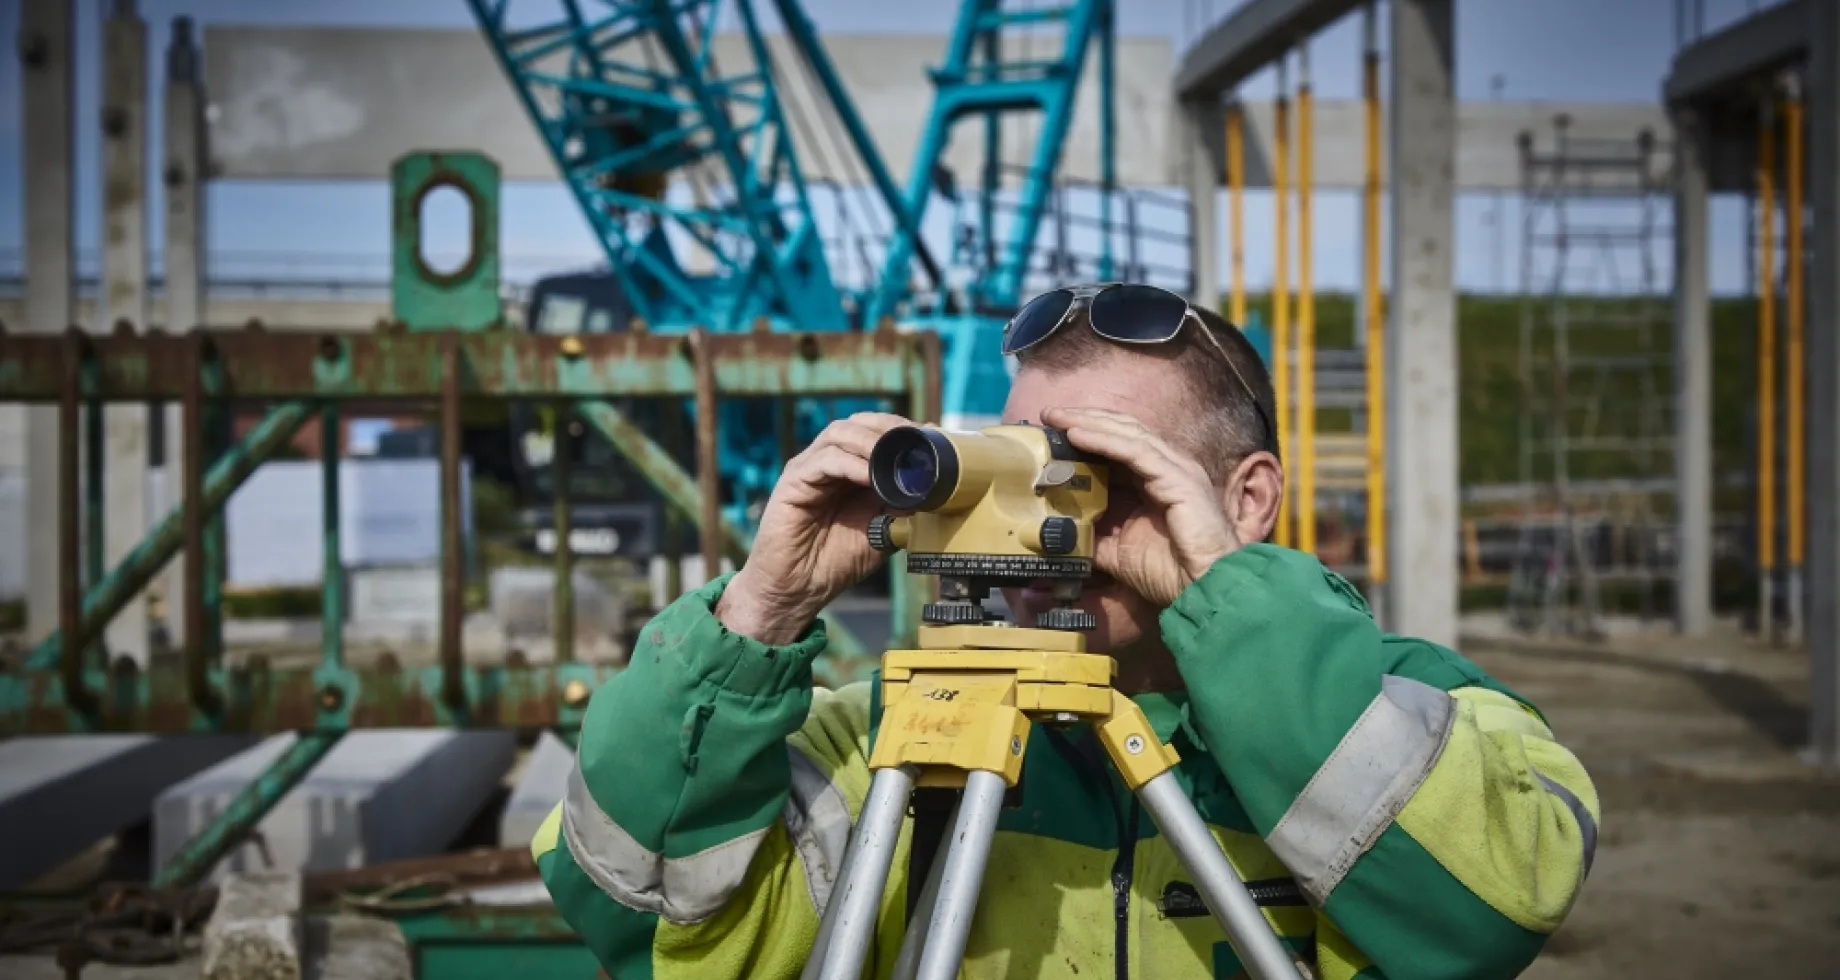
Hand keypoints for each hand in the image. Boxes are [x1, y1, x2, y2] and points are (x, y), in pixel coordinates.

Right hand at [716, 412, 912, 643]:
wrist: (800, 588)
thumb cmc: (836, 560)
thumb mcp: (883, 530)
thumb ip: (904, 506)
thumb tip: (934, 485)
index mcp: (850, 469)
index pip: (875, 431)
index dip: (901, 429)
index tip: (929, 436)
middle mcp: (828, 462)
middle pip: (857, 423)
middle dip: (888, 428)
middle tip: (913, 441)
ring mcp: (809, 469)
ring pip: (840, 434)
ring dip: (871, 441)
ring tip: (893, 458)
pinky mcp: (793, 481)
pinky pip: (824, 460)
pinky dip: (850, 463)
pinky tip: (870, 476)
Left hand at [1040, 407, 1241, 607]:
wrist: (1205, 591)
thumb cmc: (1171, 574)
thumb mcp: (1117, 552)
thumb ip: (1093, 537)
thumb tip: (1061, 533)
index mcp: (1156, 481)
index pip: (1118, 446)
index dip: (1086, 435)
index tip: (1051, 434)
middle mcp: (1168, 467)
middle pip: (1121, 431)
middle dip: (1084, 419)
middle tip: (1049, 414)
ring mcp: (1175, 469)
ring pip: (1127, 434)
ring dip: (1089, 422)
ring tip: (1056, 417)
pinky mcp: (1178, 477)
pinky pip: (1134, 451)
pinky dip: (1103, 440)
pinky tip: (1077, 433)